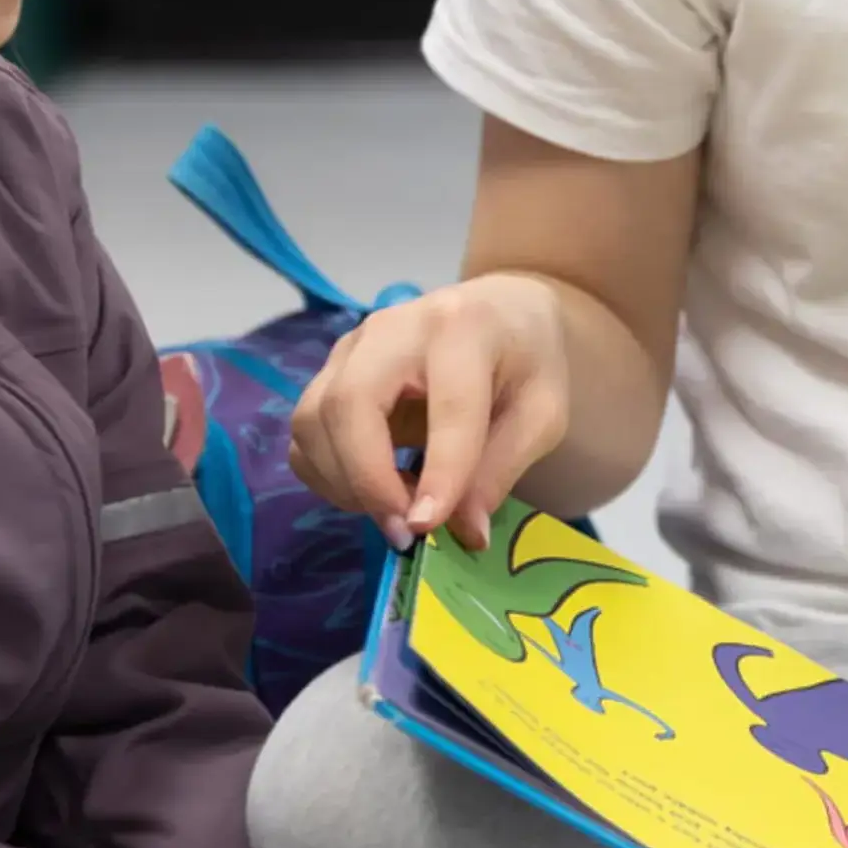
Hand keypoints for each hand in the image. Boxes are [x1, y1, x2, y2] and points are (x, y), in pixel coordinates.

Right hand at [287, 274, 574, 550]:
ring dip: (346, 483)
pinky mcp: (329, 371)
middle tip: (405, 531)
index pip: (447, 405)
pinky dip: (329, 477)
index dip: (439, 471)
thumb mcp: (542, 412)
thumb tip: (465, 533)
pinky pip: (305, 436)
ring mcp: (352, 347)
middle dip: (368, 480)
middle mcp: (394, 328)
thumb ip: (502, 469)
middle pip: (349, 403)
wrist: (497, 313)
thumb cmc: (524, 361)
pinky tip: (376, 490)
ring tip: (400, 508)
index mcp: (462, 327)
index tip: (429, 526)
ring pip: (313, 422)